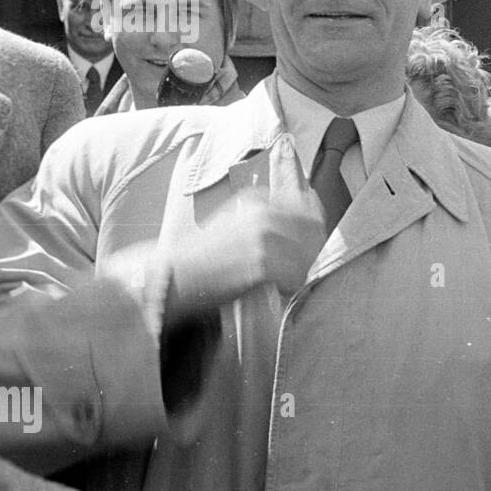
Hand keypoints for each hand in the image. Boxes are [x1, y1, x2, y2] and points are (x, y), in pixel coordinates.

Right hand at [164, 195, 326, 322]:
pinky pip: (295, 276)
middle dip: (312, 251)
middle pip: (313, 231)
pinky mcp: (263, 262)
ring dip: (301, 271)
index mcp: (258, 200)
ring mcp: (264, 237)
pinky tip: (277, 289)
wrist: (176, 275)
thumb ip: (265, 218)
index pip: (308, 208)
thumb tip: (302, 226)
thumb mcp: (233, 221)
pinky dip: (290, 286)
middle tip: (301, 267)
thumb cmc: (203, 254)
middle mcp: (264, 214)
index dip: (315, 229)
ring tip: (284, 280)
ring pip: (307, 255)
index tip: (312, 244)